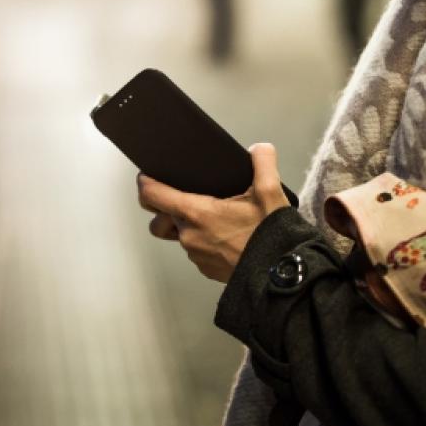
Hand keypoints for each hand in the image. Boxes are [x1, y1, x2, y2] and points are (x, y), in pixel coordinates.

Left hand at [136, 143, 289, 282]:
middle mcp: (190, 236)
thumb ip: (263, 163)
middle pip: (159, 219)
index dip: (145, 183)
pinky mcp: (206, 269)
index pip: (152, 195)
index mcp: (197, 213)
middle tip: (183, 198)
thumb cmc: (270, 236)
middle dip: (164, 209)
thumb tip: (259, 149)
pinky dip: (203, 242)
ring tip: (210, 217)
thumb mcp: (270, 193)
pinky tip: (222, 235)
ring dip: (187, 226)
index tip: (145, 176)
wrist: (280, 276)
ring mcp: (196, 255)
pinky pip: (195, 251)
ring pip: (178, 236)